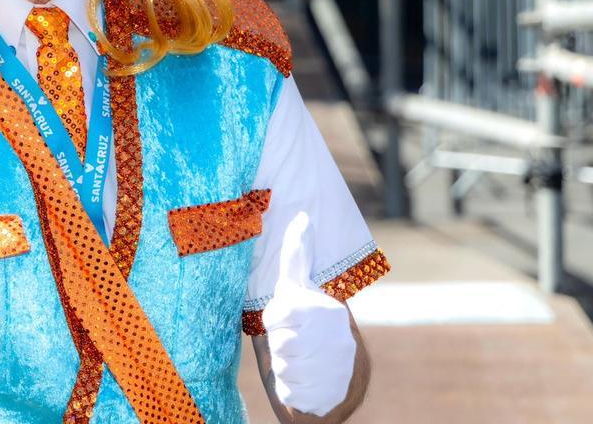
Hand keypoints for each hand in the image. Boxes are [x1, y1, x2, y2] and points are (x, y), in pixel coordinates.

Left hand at [261, 212, 355, 416]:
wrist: (336, 380)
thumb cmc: (307, 326)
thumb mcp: (299, 289)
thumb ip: (297, 257)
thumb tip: (302, 217)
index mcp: (325, 309)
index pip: (277, 314)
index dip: (277, 317)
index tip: (290, 314)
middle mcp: (334, 337)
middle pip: (278, 341)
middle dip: (280, 343)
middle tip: (294, 342)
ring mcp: (333, 369)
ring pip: (282, 366)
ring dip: (284, 366)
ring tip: (300, 361)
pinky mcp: (326, 396)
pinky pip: (288, 392)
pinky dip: (290, 390)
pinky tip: (303, 382)